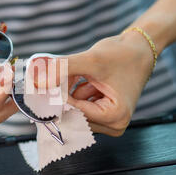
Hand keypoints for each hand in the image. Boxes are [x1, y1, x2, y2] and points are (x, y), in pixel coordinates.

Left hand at [33, 32, 153, 136]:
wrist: (138, 49)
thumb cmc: (122, 54)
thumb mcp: (90, 60)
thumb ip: (62, 69)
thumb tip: (37, 82)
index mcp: (116, 116)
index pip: (76, 113)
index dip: (58, 97)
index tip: (41, 85)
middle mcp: (114, 125)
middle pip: (75, 116)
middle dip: (65, 95)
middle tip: (60, 76)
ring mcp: (109, 123)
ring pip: (75, 111)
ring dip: (71, 92)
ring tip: (83, 75)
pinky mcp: (103, 116)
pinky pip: (80, 107)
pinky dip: (77, 93)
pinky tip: (86, 80)